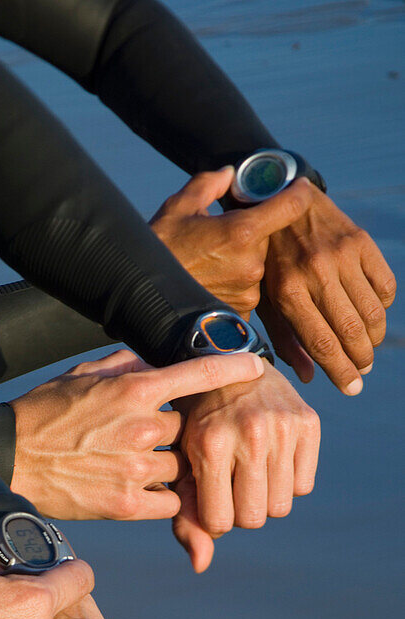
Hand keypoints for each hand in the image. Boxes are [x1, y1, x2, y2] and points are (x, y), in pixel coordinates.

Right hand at [10, 348, 264, 520]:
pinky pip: (170, 503)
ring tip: (139, 465)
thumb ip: (126, 365)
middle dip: (179, 435)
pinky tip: (142, 491)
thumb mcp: (83, 375)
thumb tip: (155, 358)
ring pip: (183, 469)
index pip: (198, 374)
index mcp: (133, 390)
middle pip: (189, 431)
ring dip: (172, 469)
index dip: (233, 368)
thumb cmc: (44, 413)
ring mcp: (136, 468)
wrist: (10, 458)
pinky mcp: (126, 504)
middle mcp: (141, 427)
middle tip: (156, 437)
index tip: (256, 367)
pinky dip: (165, 498)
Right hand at [150, 167, 312, 315]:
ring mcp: (248, 292)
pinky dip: (234, 283)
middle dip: (252, 233)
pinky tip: (210, 281)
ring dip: (242, 260)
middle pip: (268, 238)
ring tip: (210, 262)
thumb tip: (229, 174)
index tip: (299, 188)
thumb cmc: (158, 251)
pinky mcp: (242, 313)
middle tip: (222, 236)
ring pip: (258, 265)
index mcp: (241, 232)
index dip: (298, 192)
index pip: (291, 206)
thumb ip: (210, 183)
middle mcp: (252, 264)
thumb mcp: (179, 207)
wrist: (141, 299)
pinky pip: (248, 289)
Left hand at [172, 363, 320, 571]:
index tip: (208, 497)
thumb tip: (200, 565)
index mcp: (210, 445)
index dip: (213, 518)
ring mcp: (283, 428)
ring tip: (248, 473)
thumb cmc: (193, 423)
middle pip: (254, 519)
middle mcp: (250, 435)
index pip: (220, 522)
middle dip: (239, 511)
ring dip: (264, 499)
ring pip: (281, 506)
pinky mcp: (308, 423)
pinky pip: (304, 486)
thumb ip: (185, 517)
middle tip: (229, 486)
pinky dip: (287, 482)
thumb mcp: (181, 464)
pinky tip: (269, 460)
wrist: (223, 363)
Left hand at [261, 186, 395, 392]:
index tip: (352, 388)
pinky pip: (385, 285)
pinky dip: (383, 306)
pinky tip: (370, 312)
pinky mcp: (360, 240)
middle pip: (350, 331)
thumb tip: (310, 376)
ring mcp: (341, 254)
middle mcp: (315, 272)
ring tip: (367, 347)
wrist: (275, 200)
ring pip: (372, 312)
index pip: (321, 342)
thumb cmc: (265, 262)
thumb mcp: (263, 300)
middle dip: (361, 359)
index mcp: (287, 291)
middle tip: (362, 369)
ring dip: (374, 337)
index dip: (340, 371)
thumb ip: (285, 339)